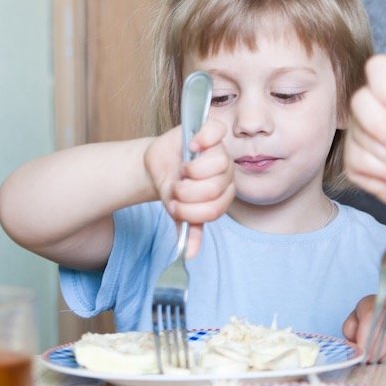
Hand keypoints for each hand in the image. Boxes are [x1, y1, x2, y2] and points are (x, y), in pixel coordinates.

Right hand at [143, 118, 234, 256]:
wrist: (158, 165)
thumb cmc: (172, 186)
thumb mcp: (178, 210)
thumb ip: (188, 228)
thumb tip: (189, 254)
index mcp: (223, 194)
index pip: (215, 210)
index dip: (190, 211)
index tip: (174, 206)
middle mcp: (226, 173)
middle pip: (215, 188)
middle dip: (187, 192)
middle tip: (177, 187)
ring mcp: (221, 151)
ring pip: (217, 164)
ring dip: (191, 170)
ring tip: (182, 170)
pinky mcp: (211, 131)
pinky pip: (216, 133)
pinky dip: (203, 139)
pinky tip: (192, 144)